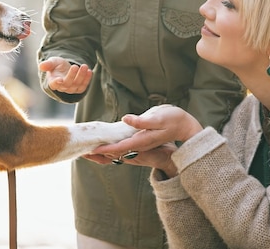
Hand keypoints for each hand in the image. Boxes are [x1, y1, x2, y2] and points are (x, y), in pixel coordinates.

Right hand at [39, 57, 91, 93]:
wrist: (65, 69)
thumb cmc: (57, 66)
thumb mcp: (52, 62)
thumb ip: (47, 64)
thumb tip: (41, 66)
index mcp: (52, 82)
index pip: (54, 84)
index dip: (56, 83)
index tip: (59, 79)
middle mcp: (62, 87)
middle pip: (67, 84)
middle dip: (72, 75)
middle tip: (75, 66)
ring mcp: (71, 89)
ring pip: (77, 85)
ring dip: (82, 76)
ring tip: (84, 66)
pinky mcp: (79, 88)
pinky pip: (83, 86)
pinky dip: (87, 79)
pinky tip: (90, 71)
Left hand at [87, 105, 203, 176]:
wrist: (186, 125)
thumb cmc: (174, 119)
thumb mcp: (158, 118)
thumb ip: (142, 121)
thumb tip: (125, 120)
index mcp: (142, 141)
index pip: (119, 147)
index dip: (105, 149)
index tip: (91, 150)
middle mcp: (140, 145)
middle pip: (116, 152)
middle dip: (101, 152)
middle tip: (83, 152)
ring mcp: (140, 144)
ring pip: (119, 150)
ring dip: (105, 150)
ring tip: (90, 149)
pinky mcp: (141, 140)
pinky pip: (124, 146)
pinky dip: (113, 145)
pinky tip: (106, 142)